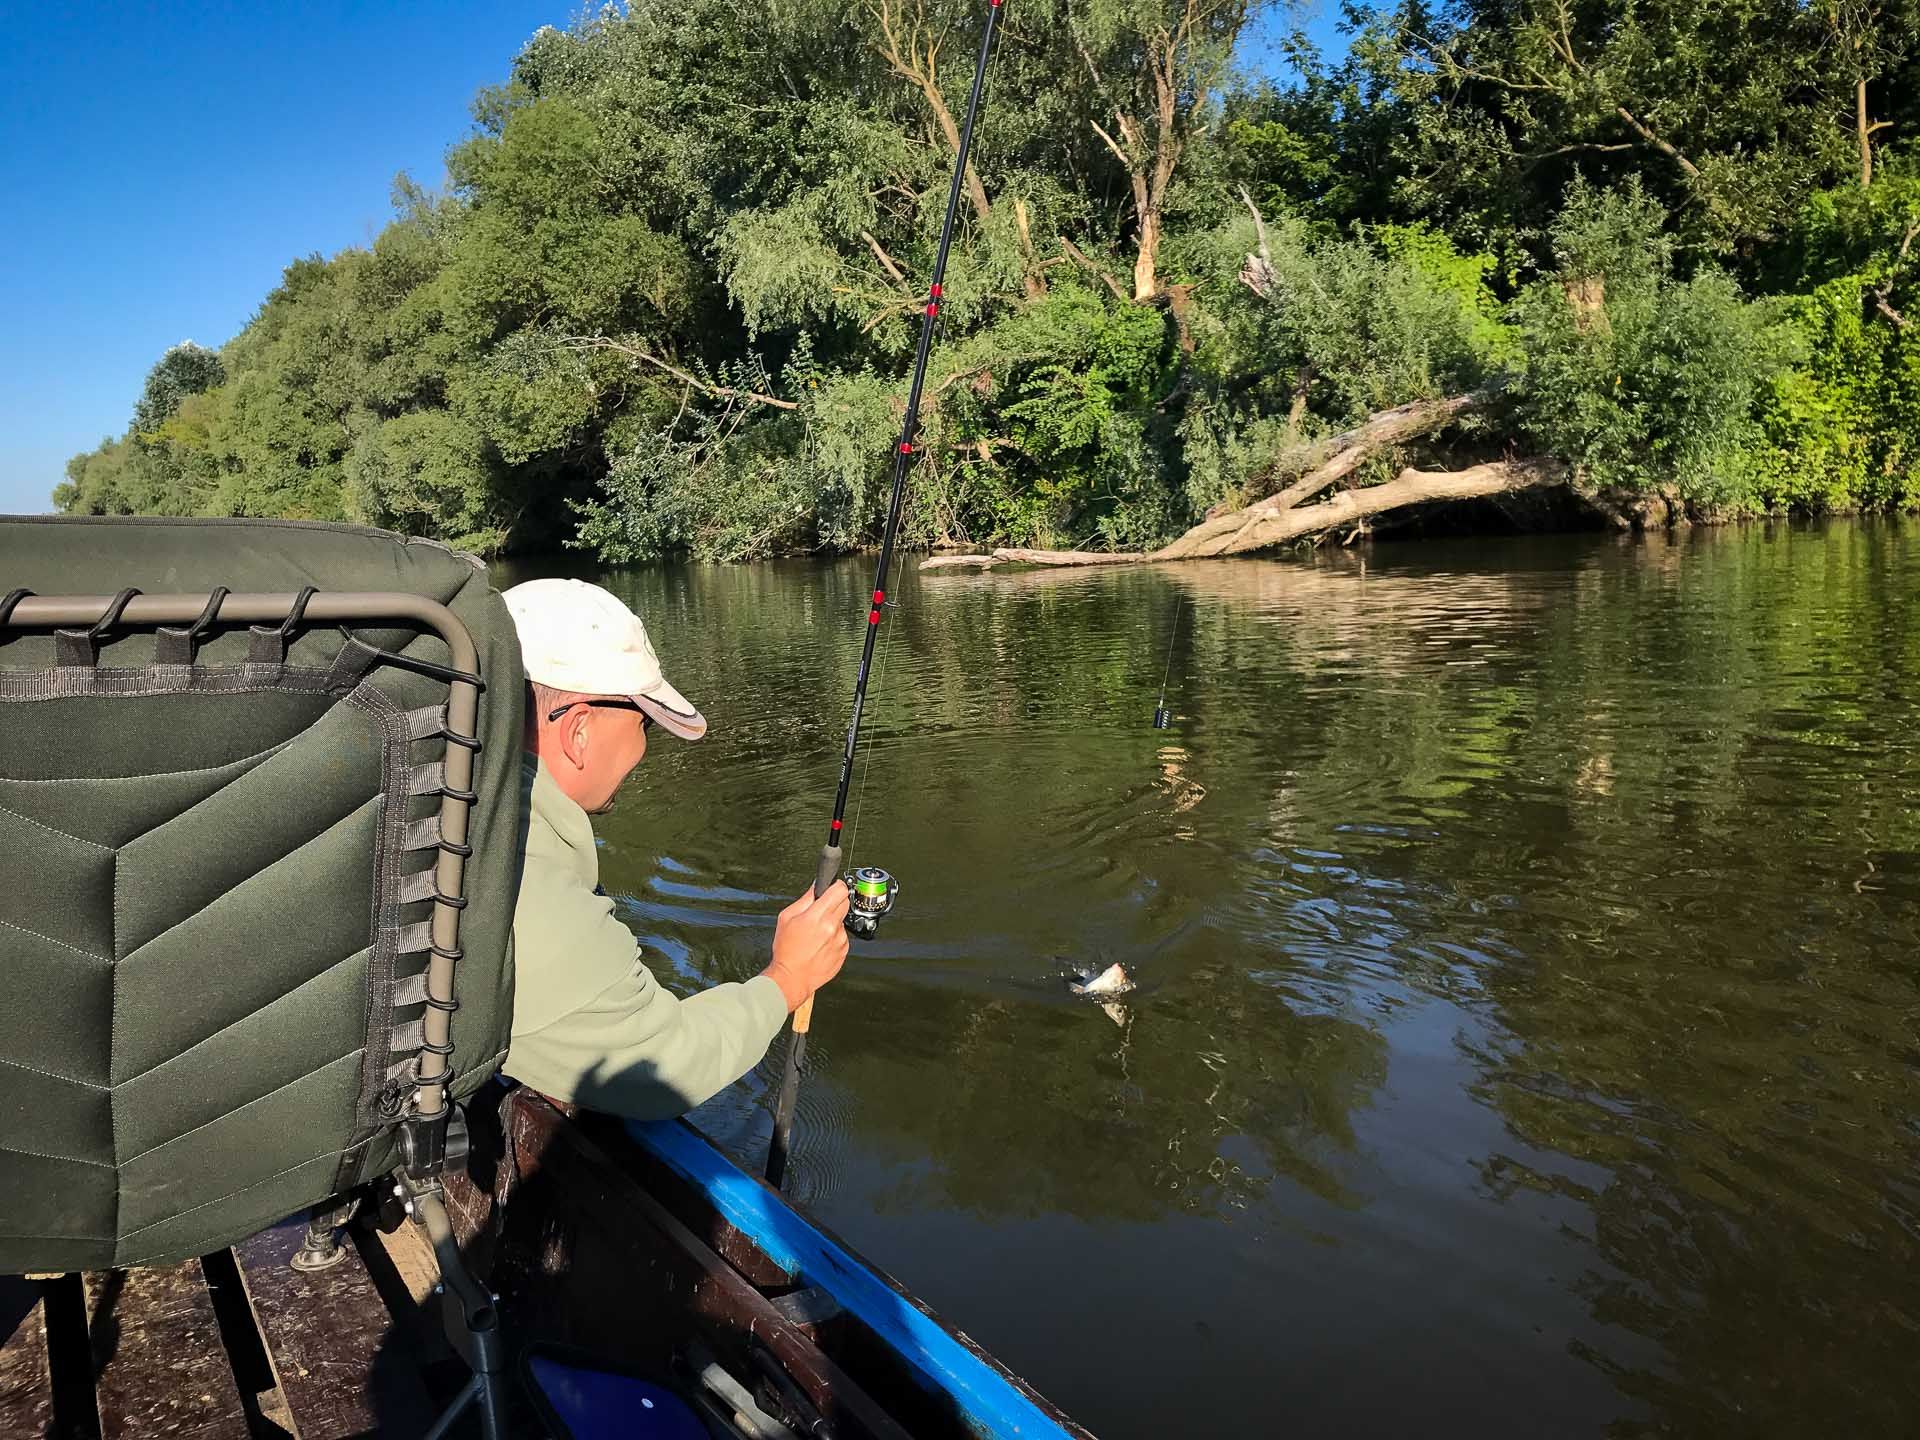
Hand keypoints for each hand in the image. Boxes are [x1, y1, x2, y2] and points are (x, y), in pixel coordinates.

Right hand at [764, 881, 850, 1011]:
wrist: (792, 977)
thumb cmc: (787, 951)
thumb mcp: (787, 918)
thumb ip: (804, 900)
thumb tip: (815, 887)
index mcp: (818, 916)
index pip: (840, 890)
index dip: (836, 886)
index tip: (833, 887)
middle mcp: (832, 927)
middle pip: (845, 902)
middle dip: (835, 902)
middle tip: (821, 911)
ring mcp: (840, 940)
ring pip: (843, 921)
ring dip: (833, 922)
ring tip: (817, 934)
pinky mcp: (844, 951)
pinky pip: (843, 937)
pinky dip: (834, 937)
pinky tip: (821, 944)